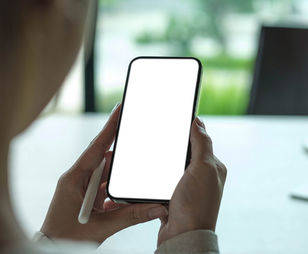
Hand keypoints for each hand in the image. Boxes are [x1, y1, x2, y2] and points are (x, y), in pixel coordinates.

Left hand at [40, 105, 167, 242]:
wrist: (53, 250)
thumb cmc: (68, 237)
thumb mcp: (103, 226)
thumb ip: (132, 216)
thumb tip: (157, 208)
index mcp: (75, 178)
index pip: (96, 147)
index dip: (109, 127)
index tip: (120, 109)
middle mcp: (77, 179)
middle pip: (105, 159)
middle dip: (123, 158)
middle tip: (139, 147)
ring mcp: (81, 188)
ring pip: (107, 175)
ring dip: (120, 179)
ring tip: (132, 184)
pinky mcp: (86, 197)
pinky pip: (105, 188)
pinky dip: (117, 193)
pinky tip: (124, 202)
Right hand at [157, 117, 226, 245]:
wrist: (181, 237)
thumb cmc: (195, 205)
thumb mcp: (203, 168)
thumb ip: (202, 143)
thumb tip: (198, 121)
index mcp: (212, 167)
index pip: (199, 142)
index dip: (186, 132)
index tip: (171, 122)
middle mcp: (202, 177)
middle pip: (182, 154)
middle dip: (170, 150)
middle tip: (157, 143)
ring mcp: (187, 189)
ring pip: (169, 168)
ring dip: (160, 167)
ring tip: (150, 162)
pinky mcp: (173, 199)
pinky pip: (161, 183)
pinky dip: (154, 182)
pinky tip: (148, 180)